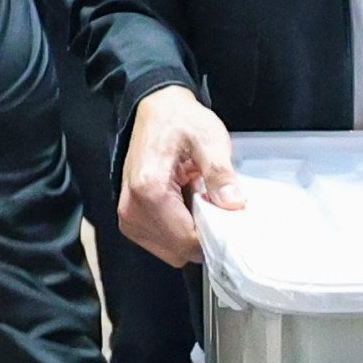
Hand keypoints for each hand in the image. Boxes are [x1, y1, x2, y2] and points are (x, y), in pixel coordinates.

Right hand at [116, 88, 242, 265]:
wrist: (157, 111)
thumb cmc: (180, 121)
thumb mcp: (208, 138)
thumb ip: (220, 173)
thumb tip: (233, 204)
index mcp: (149, 189)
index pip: (187, 239)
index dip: (215, 235)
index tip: (230, 219)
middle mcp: (132, 209)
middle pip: (179, 250)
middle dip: (203, 236)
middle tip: (216, 207)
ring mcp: (129, 218)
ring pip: (171, 252)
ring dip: (191, 235)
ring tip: (199, 202)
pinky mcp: (131, 221)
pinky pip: (163, 244)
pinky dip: (179, 232)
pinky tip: (186, 207)